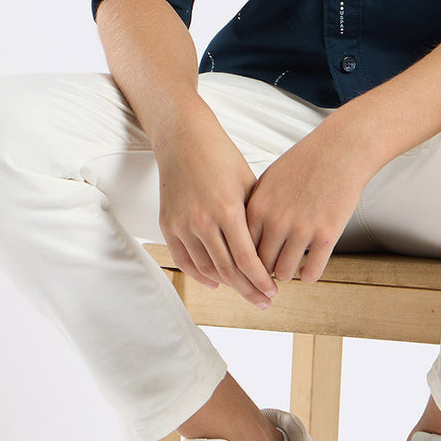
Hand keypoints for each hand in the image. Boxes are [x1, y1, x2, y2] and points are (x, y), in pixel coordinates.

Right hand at [154, 108, 277, 309]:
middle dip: (249, 290)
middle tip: (264, 301)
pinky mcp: (167, 225)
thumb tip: (273, 250)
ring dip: (228, 285)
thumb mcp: (248, 183)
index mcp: (228, 209)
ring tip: (245, 292)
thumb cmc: (221, 157)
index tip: (274, 292)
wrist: (184, 139)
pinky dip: (200, 275)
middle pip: (228, 270)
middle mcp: (203, 221)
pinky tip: (216, 283)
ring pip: (207, 269)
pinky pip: (184, 260)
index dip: (262, 280)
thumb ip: (257, 218)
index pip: (247, 259)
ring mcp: (182, 224)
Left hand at [244, 123, 376, 285]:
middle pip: (260, 265)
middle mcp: (276, 221)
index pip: (240, 248)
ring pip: (283, 273)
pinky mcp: (326, 236)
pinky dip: (308, 275)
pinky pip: (311, 274)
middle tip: (271, 271)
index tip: (251, 263)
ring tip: (291, 267)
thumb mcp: (270, 181)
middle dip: (264, 271)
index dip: (245, 259)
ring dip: (287, 273)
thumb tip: (244, 235)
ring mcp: (302, 230)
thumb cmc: (305, 162)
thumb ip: (256, 208)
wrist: (341, 150)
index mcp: (258, 207)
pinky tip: (309, 268)